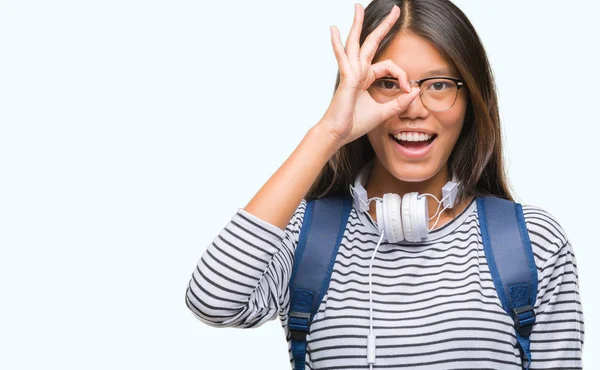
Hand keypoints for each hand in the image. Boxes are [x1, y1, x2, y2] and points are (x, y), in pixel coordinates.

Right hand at [319, 3, 419, 146]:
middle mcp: (358, 71)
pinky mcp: (346, 78)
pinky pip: (342, 57)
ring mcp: (351, 72)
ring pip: (356, 43)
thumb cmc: (355, 124)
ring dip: (357, 24)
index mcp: (365, 78)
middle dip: (384, 25)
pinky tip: (333, 29)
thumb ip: (400, 103)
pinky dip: (337, 43)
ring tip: (357, 7)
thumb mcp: (384, 112)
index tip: (408, 90)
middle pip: (371, 42)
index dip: (402, 75)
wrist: (338, 133)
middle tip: (395, 10)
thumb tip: (416, 92)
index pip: (389, 66)